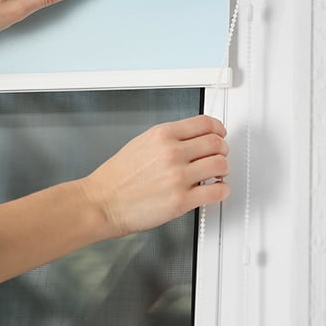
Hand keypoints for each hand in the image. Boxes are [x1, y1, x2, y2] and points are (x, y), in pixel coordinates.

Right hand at [77, 115, 229, 237]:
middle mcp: (172, 152)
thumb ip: (169, 139)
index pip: (205, 123)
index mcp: (162, 135)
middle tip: (218, 156)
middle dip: (222, 149)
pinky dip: (222, 190)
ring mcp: (178, 176)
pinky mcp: (181, 200)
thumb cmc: (116, 178)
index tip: (219, 134)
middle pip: (216, 143)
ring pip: (221, 164)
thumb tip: (192, 138)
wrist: (102, 201)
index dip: (218, 129)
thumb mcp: (141, 143)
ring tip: (216, 174)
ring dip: (223, 169)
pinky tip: (214, 190)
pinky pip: (217, 191)